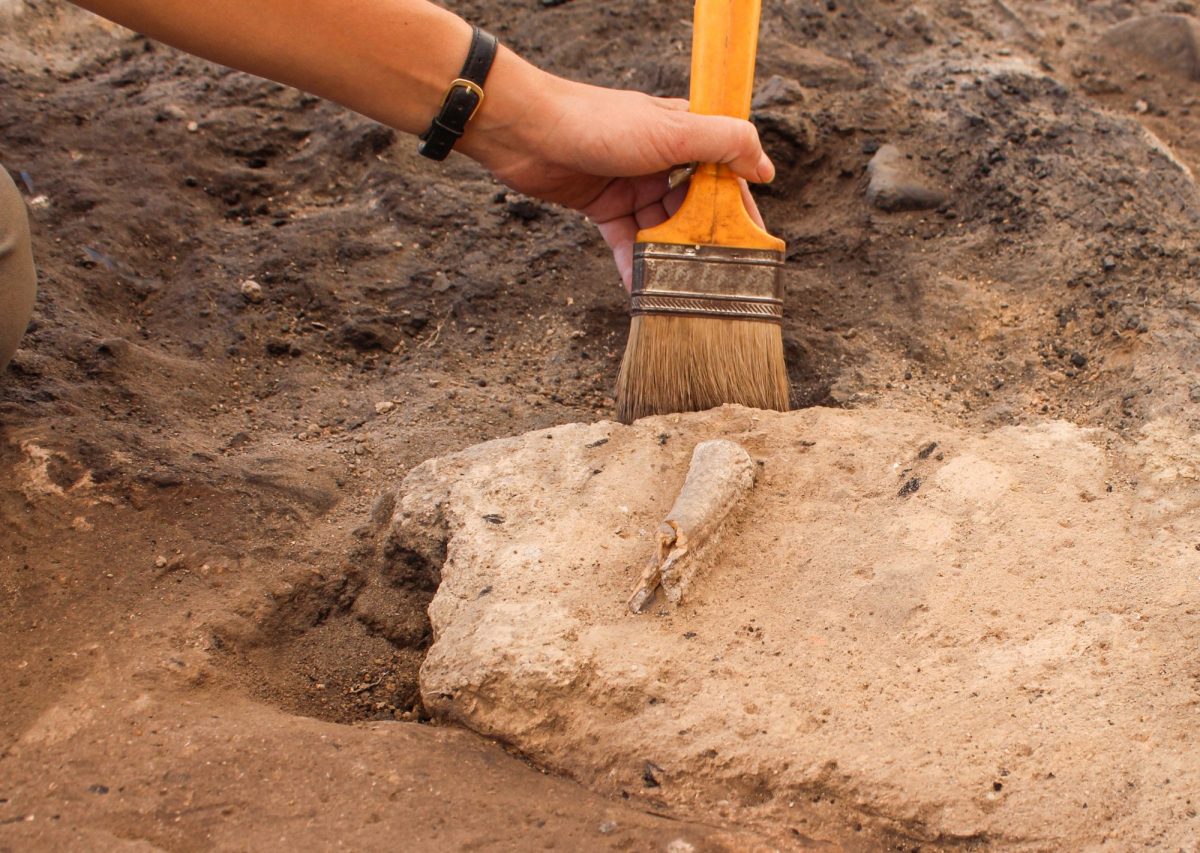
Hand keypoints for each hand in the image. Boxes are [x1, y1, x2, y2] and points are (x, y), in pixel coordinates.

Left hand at [463, 69, 774, 289]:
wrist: (526, 131)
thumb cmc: (597, 121)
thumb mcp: (672, 130)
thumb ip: (724, 143)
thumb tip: (765, 168)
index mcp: (684, 134)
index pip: (726, 173)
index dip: (738, 208)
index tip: (752, 243)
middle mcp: (662, 159)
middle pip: (695, 207)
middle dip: (705, 242)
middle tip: (718, 277)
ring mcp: (632, 183)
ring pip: (663, 230)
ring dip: (672, 259)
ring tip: (684, 290)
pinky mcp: (604, 205)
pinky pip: (628, 243)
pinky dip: (636, 266)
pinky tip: (645, 292)